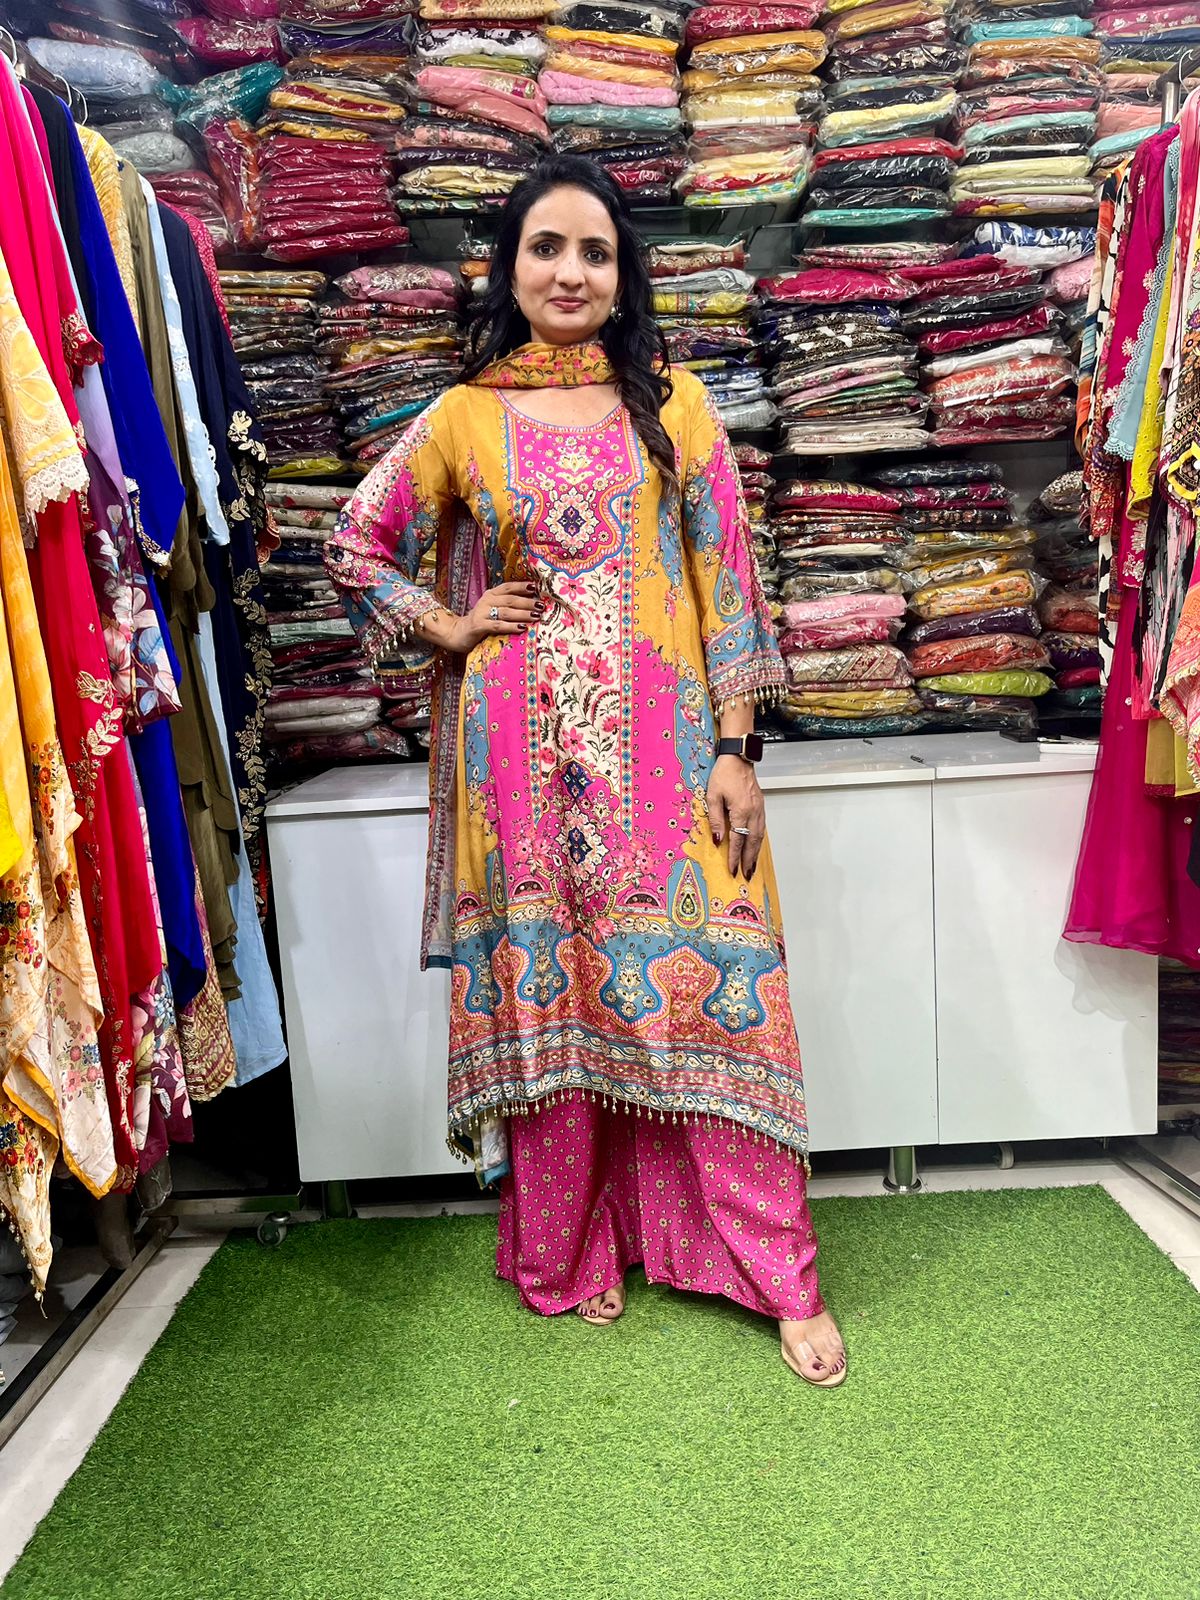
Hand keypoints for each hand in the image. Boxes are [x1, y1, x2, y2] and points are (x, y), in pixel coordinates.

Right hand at [442, 580, 541, 653]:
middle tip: (541, 606)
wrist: (458, 632)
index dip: (522, 586)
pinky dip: (511, 626)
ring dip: (523, 614)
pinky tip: (522, 628)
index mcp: (491, 594)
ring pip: (506, 612)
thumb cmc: (481, 621)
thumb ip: (507, 605)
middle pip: (511, 600)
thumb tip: (532, 605)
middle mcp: (487, 600)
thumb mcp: (492, 609)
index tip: (536, 587)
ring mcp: (482, 613)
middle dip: (528, 602)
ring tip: (536, 616)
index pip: (508, 587)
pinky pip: (498, 625)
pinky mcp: (479, 626)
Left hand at [706, 754, 765, 880]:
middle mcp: (753, 812)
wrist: (738, 758)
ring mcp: (759, 809)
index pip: (737, 840)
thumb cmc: (724, 774)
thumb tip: (718, 839)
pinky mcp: (761, 806)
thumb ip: (715, 819)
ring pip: (759, 836)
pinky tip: (755, 847)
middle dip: (748, 860)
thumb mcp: (713, 796)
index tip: (732, 870)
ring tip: (752, 866)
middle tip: (746, 875)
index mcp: (741, 811)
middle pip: (752, 842)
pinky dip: (759, 841)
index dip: (734, 857)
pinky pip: (762, 828)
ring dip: (755, 853)